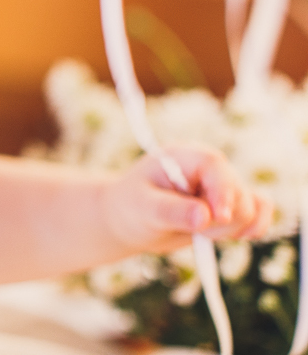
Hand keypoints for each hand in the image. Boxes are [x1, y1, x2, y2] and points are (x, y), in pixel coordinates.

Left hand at [102, 145, 271, 252]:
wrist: (132, 220)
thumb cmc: (131, 207)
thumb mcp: (143, 209)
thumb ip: (172, 211)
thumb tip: (204, 217)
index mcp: (184, 157)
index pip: (215, 165)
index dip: (222, 191)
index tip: (217, 218)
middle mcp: (208, 168)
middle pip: (238, 192)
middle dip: (219, 220)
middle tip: (191, 228)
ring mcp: (223, 186)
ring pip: (252, 209)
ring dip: (228, 229)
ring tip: (197, 230)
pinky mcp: (233, 204)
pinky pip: (262, 212)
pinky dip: (251, 229)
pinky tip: (229, 236)